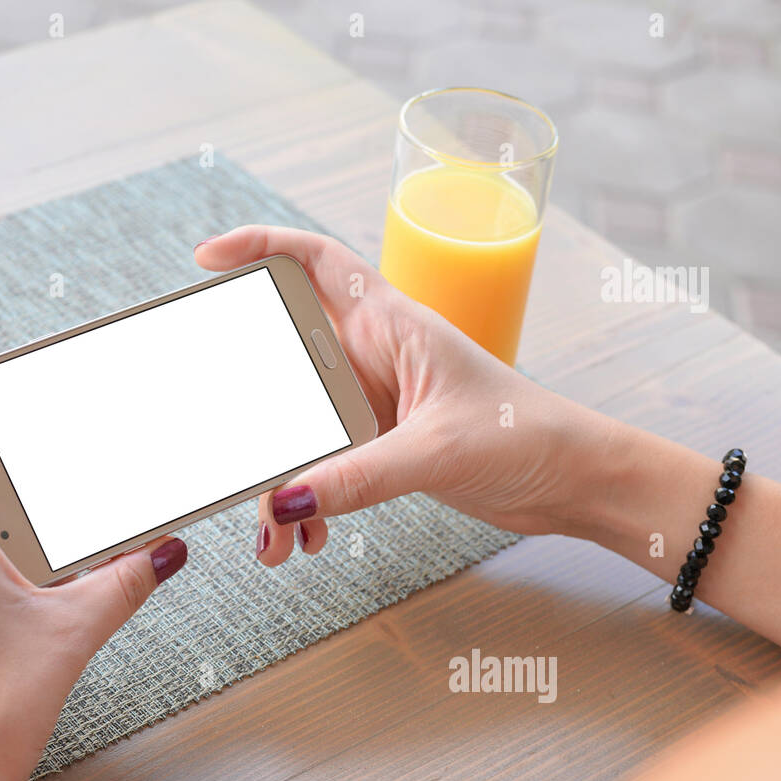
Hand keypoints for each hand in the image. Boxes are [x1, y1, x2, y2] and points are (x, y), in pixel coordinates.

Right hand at [193, 226, 617, 563]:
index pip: (314, 260)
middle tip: (226, 440)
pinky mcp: (381, 443)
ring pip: (299, 424)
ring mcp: (375, 400)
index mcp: (392, 324)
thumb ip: (357, 476)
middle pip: (285, 353)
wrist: (573, 480)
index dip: (258, 246)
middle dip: (249, 401)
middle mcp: (375, 355)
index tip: (207, 259)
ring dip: (279, 477)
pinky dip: (307, 499)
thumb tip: (284, 500)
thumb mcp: (435, 451)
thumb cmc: (528, 435)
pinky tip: (306, 534)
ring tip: (271, 532)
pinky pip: (322, 464)